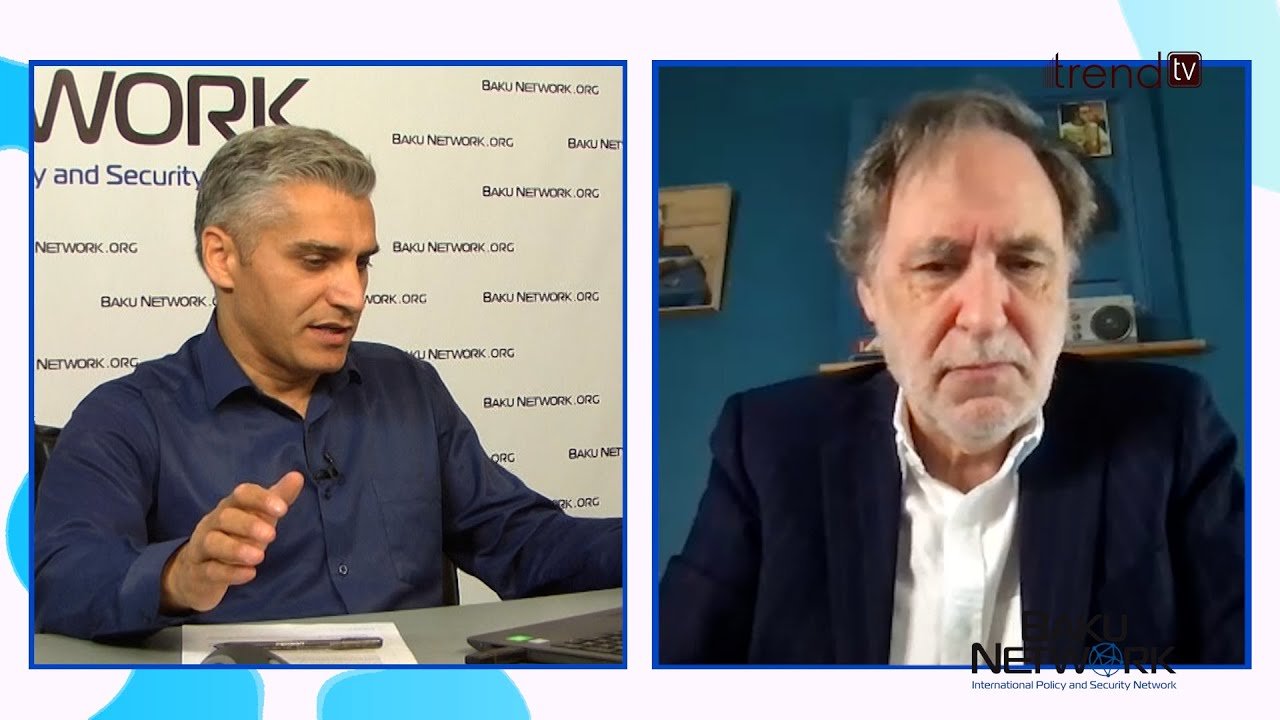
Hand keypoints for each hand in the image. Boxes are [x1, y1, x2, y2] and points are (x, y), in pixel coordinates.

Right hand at [159, 471, 304, 613]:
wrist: (197, 571)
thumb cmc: (234, 537)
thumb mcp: (257, 517)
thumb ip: (277, 499)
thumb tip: (297, 476)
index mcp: (230, 507)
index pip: (241, 494)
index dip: (261, 499)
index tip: (283, 509)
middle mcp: (213, 523)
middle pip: (224, 517)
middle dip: (248, 524)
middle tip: (272, 535)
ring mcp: (202, 548)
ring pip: (212, 543)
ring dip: (236, 549)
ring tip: (259, 556)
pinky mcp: (199, 572)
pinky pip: (210, 571)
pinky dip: (229, 573)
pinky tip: (249, 574)